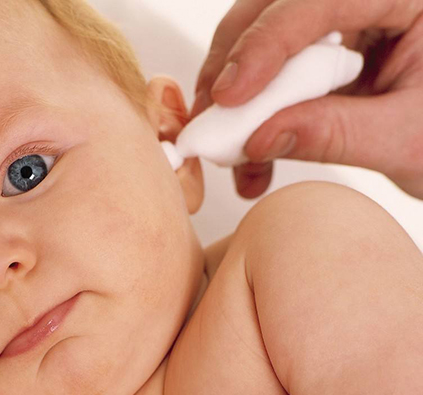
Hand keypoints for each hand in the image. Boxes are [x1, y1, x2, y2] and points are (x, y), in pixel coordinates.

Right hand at [191, 0, 422, 199]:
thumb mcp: (410, 138)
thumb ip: (335, 133)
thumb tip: (258, 138)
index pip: (319, 1)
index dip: (265, 45)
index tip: (228, 96)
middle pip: (276, 10)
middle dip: (234, 67)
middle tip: (210, 120)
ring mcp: (347, 20)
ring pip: (265, 40)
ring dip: (238, 99)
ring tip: (231, 151)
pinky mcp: (329, 50)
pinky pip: (276, 71)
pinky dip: (257, 116)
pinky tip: (255, 160)